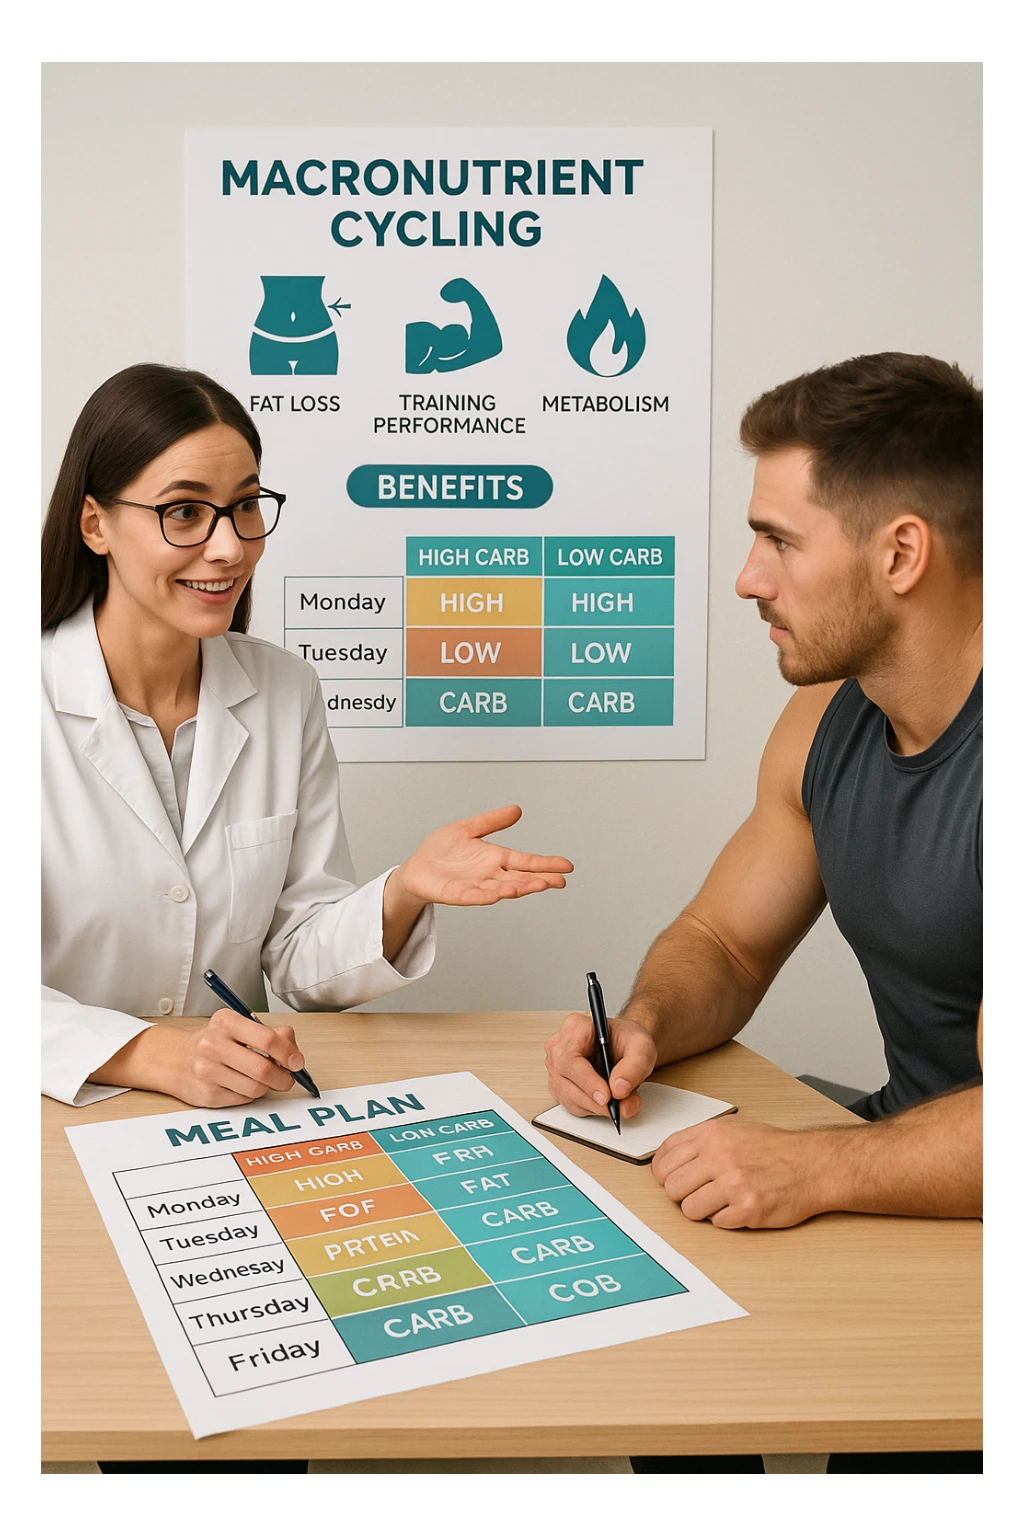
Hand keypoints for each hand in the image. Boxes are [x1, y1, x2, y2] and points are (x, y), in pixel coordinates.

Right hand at [171, 1010, 305, 1107]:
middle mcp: (213, 1045)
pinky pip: (243, 1099)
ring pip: (256, 1088)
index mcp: (226, 1022)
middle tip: (287, 1078)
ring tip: (262, 1080)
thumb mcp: (240, 1027)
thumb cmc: (215, 1043)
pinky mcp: (206, 1094)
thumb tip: (294, 1053)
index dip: (288, 1053)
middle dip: (283, 1077)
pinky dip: (250, 1095)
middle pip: (263, 1068)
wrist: (177, 1061)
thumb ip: (271, 1035)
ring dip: (267, 1087)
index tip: (297, 1062)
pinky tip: (242, 1085)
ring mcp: (207, 1071)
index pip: (267, 1039)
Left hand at [393, 804, 572, 906]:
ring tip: (537, 885)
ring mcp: (476, 886)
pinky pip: (476, 896)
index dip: (546, 863)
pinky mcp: (458, 895)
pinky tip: (502, 893)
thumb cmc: (441, 851)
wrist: (417, 868)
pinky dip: (488, 895)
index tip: (567, 866)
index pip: (526, 861)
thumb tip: (517, 809)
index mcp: (495, 858)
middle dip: (540, 879)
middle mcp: (490, 874)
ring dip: (520, 888)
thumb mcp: (468, 828)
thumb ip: (492, 821)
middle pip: (521, 877)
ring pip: (503, 888)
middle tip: (560, 881)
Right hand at [544, 1011, 657, 1120]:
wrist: (626, 1046)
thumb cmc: (629, 1041)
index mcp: (576, 1027)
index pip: (570, 1058)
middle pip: (566, 1080)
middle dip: (594, 1100)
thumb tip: (618, 1089)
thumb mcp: (642, 1048)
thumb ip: (634, 1067)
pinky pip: (571, 1104)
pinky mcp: (560, 1084)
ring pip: (569, 1096)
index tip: (606, 1097)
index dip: (587, 1081)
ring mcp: (556, 1066)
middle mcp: (560, 1045)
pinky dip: (592, 1109)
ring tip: (621, 1103)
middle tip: (619, 1107)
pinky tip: (607, 1102)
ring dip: (596, 1107)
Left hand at [651, 1118, 826, 1228]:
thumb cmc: (774, 1149)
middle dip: (681, 1194)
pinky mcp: (747, 1210)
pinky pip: (716, 1223)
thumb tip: (669, 1159)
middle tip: (697, 1193)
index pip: (664, 1158)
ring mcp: (733, 1184)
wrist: (812, 1165)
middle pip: (672, 1187)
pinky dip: (725, 1219)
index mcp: (712, 1135)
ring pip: (689, 1208)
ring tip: (719, 1202)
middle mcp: (719, 1157)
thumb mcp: (733, 1130)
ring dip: (702, 1209)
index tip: (669, 1179)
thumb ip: (700, 1141)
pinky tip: (738, 1207)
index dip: (663, 1174)